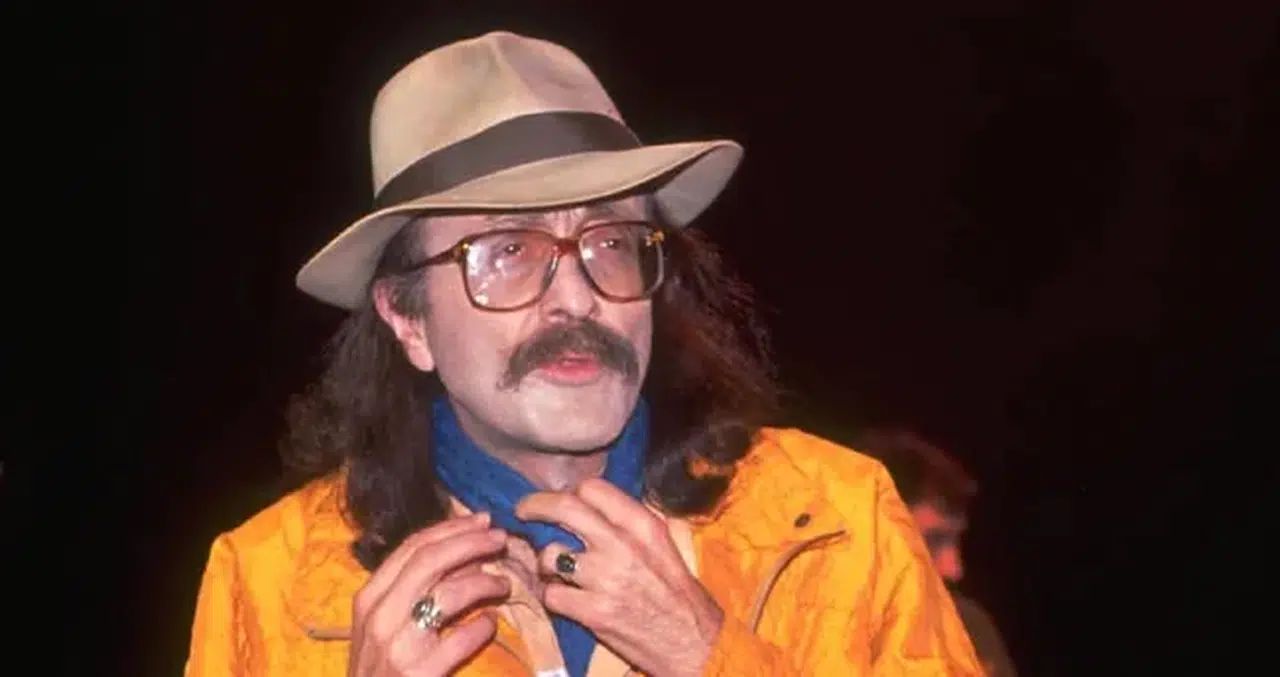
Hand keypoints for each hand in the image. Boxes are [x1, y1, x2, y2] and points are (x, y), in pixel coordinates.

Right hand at [348, 512, 512, 675]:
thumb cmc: (379, 669)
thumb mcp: (383, 626)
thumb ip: (413, 591)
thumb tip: (465, 557)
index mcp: (369, 598)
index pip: (411, 547)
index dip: (451, 529)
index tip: (481, 521)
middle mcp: (379, 616)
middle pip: (431, 560)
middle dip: (472, 543)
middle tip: (501, 539)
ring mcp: (398, 645)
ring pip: (449, 592)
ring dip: (484, 582)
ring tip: (505, 585)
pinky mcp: (419, 673)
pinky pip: (463, 638)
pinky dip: (483, 626)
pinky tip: (491, 625)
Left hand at [515, 479, 723, 676]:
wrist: (693, 642)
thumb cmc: (678, 593)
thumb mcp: (663, 545)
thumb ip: (628, 523)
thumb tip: (588, 505)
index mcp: (642, 525)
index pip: (592, 489)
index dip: (570, 493)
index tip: (559, 500)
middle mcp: (622, 545)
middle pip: (564, 508)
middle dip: (535, 504)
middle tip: (524, 509)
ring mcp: (605, 579)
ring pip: (550, 554)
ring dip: (545, 562)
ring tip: (555, 569)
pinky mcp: (593, 612)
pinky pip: (551, 594)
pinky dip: (553, 595)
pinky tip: (565, 597)